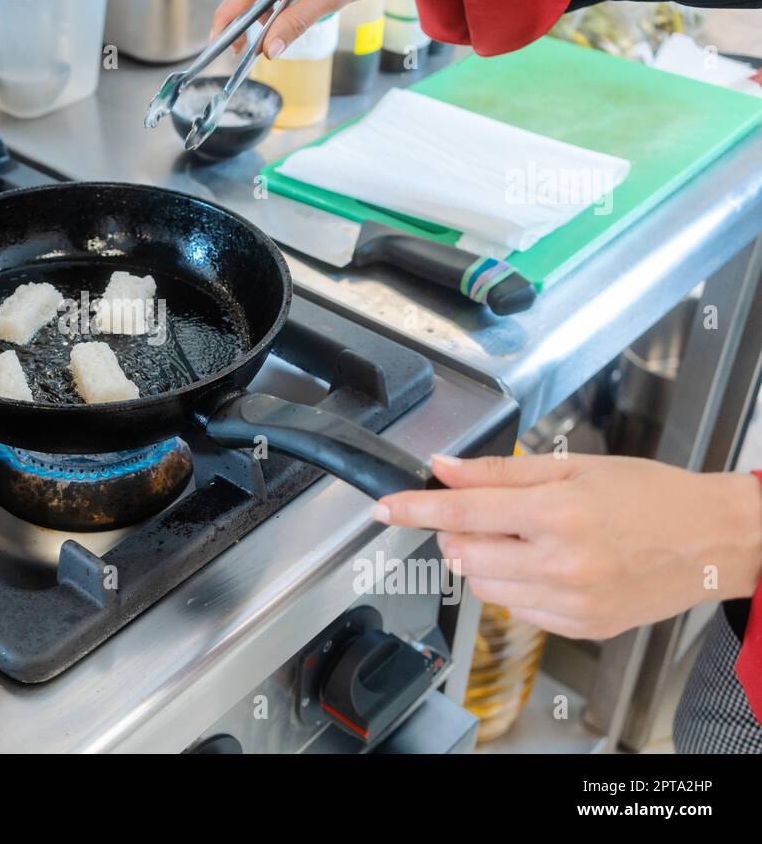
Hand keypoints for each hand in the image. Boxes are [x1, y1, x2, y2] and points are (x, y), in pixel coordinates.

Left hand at [375, 453, 761, 639]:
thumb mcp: (572, 467)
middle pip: (464, 553)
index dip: (414, 510)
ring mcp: (571, 601)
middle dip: (458, 532)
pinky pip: (516, 609)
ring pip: (483, 585)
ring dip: (484, 560)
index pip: (461, 513)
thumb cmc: (648, 496)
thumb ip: (500, 470)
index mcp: (557, 513)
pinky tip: (545, 565)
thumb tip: (443, 468)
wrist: (710, 541)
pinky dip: (514, 586)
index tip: (384, 508)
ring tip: (524, 537)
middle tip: (488, 513)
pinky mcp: (579, 627)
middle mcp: (561, 562)